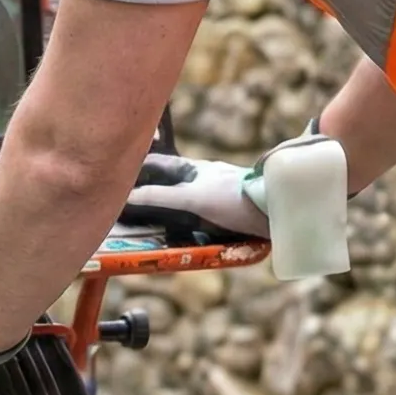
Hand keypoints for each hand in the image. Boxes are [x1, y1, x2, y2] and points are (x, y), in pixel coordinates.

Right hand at [121, 152, 270, 239]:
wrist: (272, 211)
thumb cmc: (231, 199)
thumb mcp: (191, 198)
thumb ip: (160, 197)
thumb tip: (127, 195)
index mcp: (197, 169)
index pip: (163, 163)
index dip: (143, 165)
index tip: (124, 171)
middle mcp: (208, 178)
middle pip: (177, 181)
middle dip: (159, 188)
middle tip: (137, 199)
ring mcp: (221, 194)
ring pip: (192, 197)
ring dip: (176, 207)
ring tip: (158, 220)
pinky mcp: (231, 210)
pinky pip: (204, 214)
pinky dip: (192, 221)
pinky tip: (190, 231)